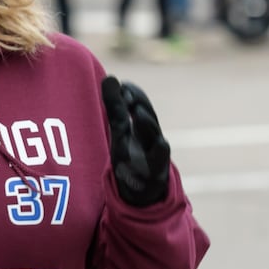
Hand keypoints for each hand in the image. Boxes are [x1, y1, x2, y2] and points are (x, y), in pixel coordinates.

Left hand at [101, 75, 171, 206]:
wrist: (143, 190)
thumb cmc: (132, 154)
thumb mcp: (121, 130)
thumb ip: (116, 106)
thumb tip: (110, 77)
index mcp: (144, 127)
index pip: (142, 105)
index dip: (134, 95)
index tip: (123, 85)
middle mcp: (153, 140)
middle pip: (151, 120)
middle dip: (141, 106)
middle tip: (128, 95)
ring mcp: (157, 158)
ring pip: (158, 140)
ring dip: (148, 125)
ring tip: (138, 112)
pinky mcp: (156, 177)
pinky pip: (158, 167)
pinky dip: (156, 157)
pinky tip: (157, 146)